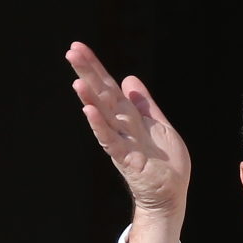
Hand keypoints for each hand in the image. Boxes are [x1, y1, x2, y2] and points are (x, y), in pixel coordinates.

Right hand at [66, 41, 190, 242]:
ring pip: (104, 116)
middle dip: (89, 74)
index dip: (96, 68)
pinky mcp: (127, 160)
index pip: (110, 88)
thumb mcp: (158, 126)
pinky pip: (111, 140)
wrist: (170, 195)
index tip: (78, 47)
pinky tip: (89, 111)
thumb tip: (129, 79)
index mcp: (129, 118)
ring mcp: (123, 143)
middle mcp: (122, 127)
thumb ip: (144, 105)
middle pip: (103, 96)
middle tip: (71, 52)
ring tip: (77, 80)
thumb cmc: (166, 163)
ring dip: (90, 98)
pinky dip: (100, 126)